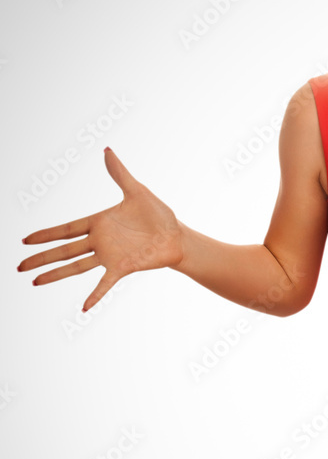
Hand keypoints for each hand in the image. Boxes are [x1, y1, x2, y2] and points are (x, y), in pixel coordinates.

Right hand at [18, 148, 183, 311]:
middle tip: (19, 265)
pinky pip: (105, 284)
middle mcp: (100, 241)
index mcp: (99, 222)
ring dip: (55, 274)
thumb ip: (119, 173)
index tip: (25, 239)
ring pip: (76, 266)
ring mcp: (110, 256)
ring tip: (34, 281)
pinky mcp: (123, 268)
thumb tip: (107, 150)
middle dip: (41, 257)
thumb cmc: (159, 215)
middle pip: (64, 250)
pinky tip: (83, 308)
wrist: (178, 236)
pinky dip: (95, 295)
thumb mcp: (137, 191)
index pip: (66, 229)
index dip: (46, 234)